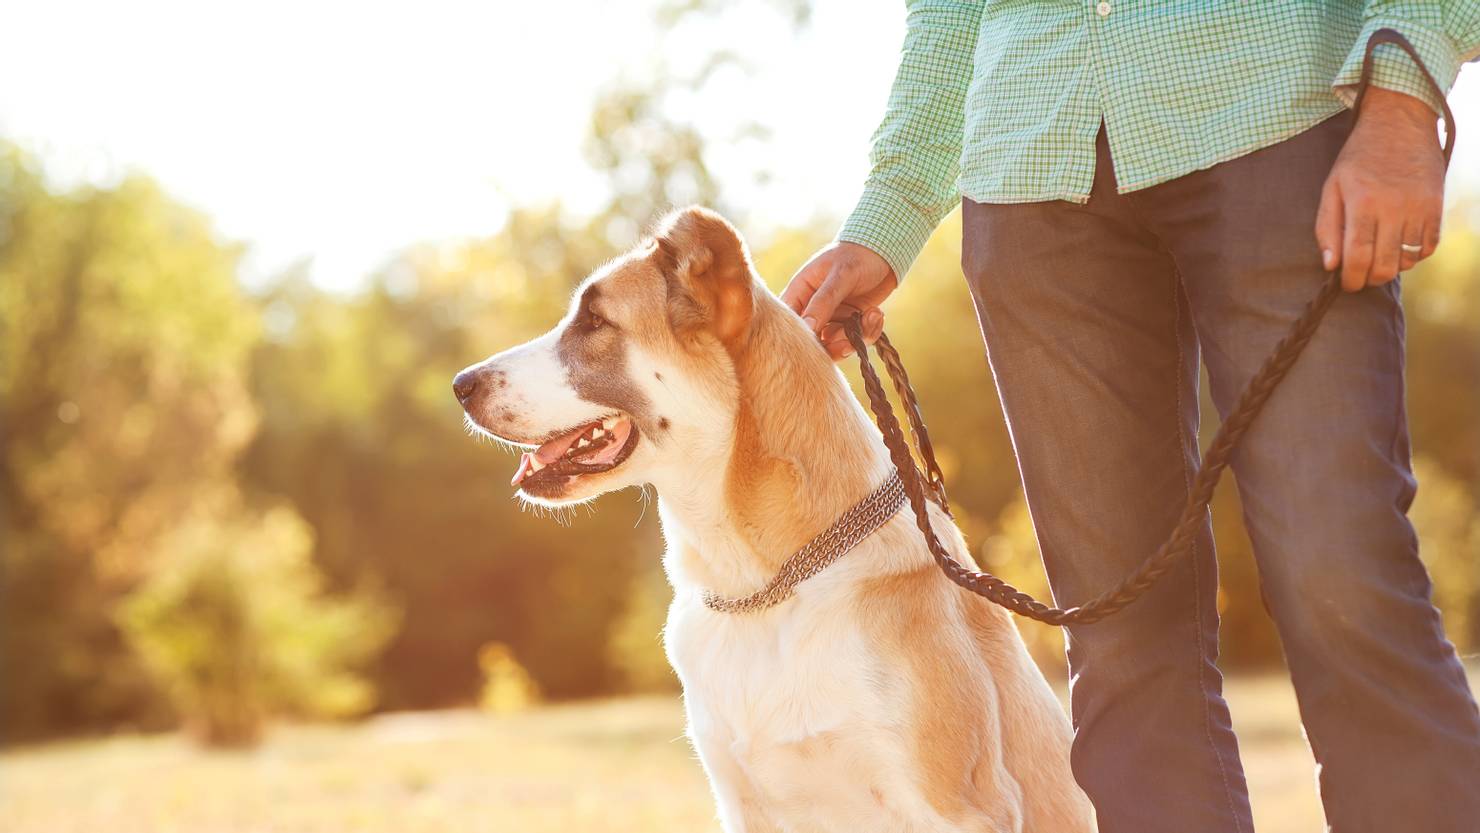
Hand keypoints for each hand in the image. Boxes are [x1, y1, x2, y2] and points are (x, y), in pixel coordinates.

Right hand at [780, 241, 897, 359]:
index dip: (800, 339)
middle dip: (833, 345)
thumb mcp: (840, 275)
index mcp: (799, 293)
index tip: (820, 341)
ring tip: (872, 315)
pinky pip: (855, 340)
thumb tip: (807, 328)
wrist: (884, 251)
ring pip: (835, 344)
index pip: (789, 323)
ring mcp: (830, 318)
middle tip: (850, 342)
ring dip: (856, 336)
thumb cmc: (856, 256)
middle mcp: (811, 310)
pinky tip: (876, 313)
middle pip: (812, 342)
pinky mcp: (849, 323)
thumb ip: (823, 302)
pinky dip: (868, 332)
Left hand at [1316, 87, 1445, 291]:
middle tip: (1360, 276)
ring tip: (1378, 257)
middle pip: (1384, 265)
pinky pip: (1427, 247)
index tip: (1346, 284)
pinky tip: (1398, 246)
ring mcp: (1419, 208)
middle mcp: (1394, 207)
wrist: (1399, 124)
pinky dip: (1413, 256)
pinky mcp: (1436, 206)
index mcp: (1363, 202)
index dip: (1351, 279)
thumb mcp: (1332, 187)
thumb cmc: (1359, 158)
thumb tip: (1331, 265)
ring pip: (1407, 260)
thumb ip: (1327, 228)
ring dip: (1391, 268)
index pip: (1357, 256)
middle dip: (1369, 279)